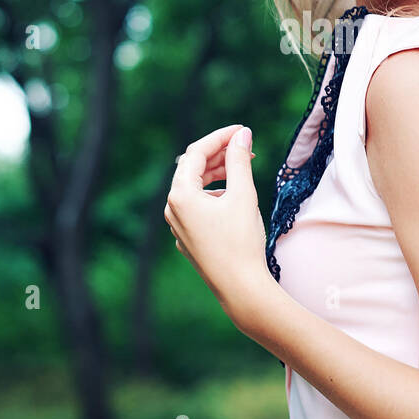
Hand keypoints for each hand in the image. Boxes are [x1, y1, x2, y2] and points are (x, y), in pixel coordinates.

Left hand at [164, 124, 274, 328]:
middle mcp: (173, 209)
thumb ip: (239, 160)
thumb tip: (242, 135)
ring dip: (216, 174)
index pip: (196, 152)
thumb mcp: (242, 195)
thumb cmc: (241, 241)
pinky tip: (232, 197)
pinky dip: (213, 194)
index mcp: (180, 195)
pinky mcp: (188, 238)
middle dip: (219, 154)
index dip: (220, 137)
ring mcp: (178, 226)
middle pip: (192, 169)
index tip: (243, 130)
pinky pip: (196, 207)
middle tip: (246, 147)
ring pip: (194, 188)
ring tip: (242, 168)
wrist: (240, 288)